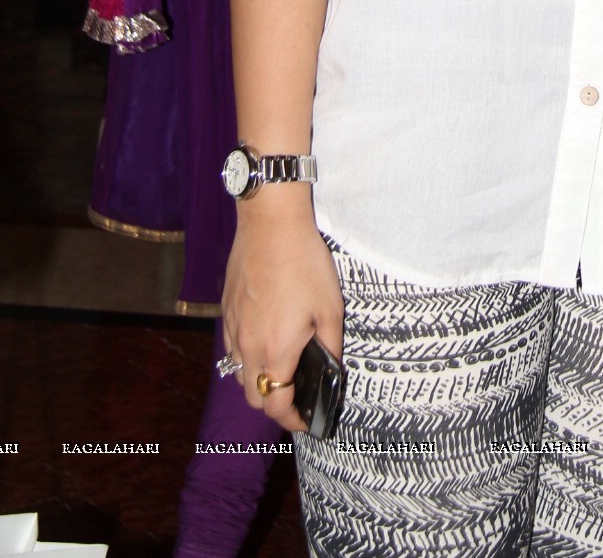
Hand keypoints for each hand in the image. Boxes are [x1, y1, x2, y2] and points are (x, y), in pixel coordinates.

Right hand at [221, 195, 343, 432]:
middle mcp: (248, 348)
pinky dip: (247, 355)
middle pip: (252, 397)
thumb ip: (331, 348)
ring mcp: (233, 330)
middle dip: (273, 403)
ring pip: (239, 373)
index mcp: (275, 353)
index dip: (293, 420)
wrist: (270, 225)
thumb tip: (332, 372)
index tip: (306, 421)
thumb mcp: (331, 309)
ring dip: (258, 379)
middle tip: (296, 393)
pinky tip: (265, 335)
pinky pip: (232, 347)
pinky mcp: (226, 311)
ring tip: (281, 365)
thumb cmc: (305, 265)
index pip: (276, 406)